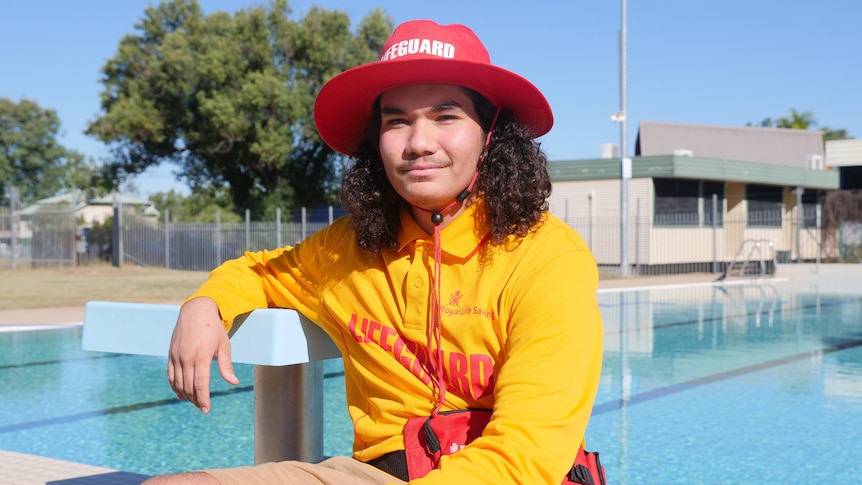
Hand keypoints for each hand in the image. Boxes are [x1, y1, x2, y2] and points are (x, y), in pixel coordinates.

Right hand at [167, 296, 238, 412]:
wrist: (196, 312)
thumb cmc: (213, 329)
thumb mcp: (224, 345)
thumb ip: (226, 365)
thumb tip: (234, 382)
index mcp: (201, 357)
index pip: (200, 384)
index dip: (203, 399)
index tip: (207, 409)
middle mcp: (186, 358)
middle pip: (189, 386)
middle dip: (196, 399)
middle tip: (203, 407)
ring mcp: (176, 356)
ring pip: (178, 383)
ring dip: (185, 395)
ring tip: (194, 402)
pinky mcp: (171, 354)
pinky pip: (170, 375)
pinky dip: (175, 386)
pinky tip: (180, 394)